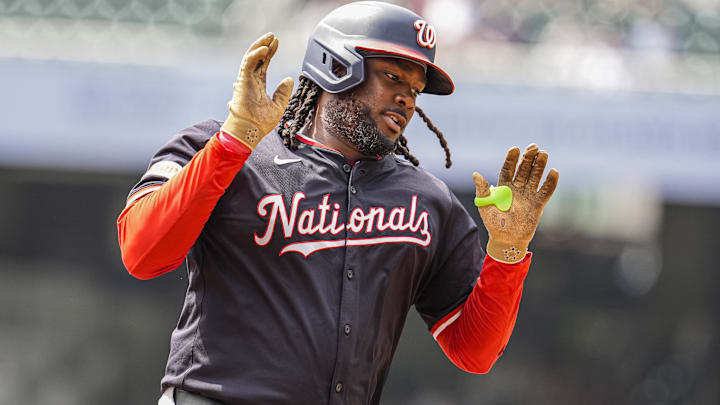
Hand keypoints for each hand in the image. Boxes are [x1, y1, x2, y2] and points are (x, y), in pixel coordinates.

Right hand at [220, 32, 293, 149]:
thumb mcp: (279, 106)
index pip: (263, 64)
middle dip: (265, 46)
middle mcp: (251, 80)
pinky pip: (248, 64)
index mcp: (258, 84)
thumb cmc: (261, 122)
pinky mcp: (243, 81)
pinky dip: (256, 55)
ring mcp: (246, 80)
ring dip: (259, 46)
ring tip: (269, 38)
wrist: (250, 131)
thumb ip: (283, 92)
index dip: (270, 53)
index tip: (276, 44)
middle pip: (257, 58)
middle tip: (273, 37)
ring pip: (251, 57)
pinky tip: (265, 50)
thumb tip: (289, 79)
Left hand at [473, 144, 558, 262]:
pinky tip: (553, 171)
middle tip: (533, 146)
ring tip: (543, 153)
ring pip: (535, 177)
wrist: (506, 240)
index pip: (508, 169)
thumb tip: (475, 174)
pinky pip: (545, 191)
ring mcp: (528, 195)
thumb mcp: (485, 206)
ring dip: (539, 166)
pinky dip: (550, 182)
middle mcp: (517, 188)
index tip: (514, 149)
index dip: (511, 159)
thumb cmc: (493, 223)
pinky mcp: (538, 204)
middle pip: (523, 170)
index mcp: (503, 187)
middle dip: (528, 158)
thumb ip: (482, 190)